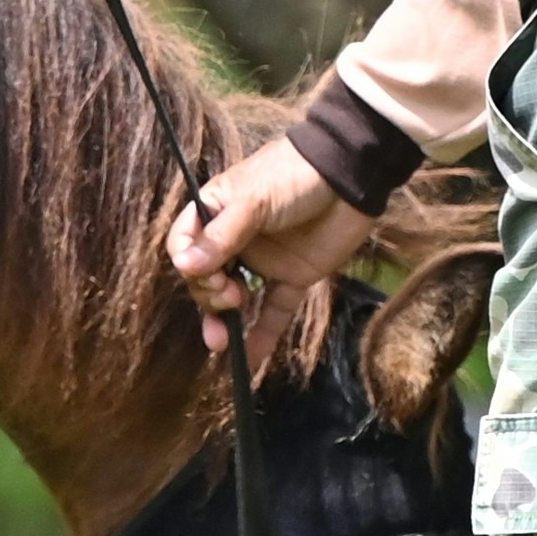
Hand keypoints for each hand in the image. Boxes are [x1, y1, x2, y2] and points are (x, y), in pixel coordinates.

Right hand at [165, 135, 375, 321]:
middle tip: (230, 296)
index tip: (202, 275)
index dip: (187, 263)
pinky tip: (250, 360)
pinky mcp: (294, 276)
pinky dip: (263, 335)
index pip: (185, 244)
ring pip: (234, 298)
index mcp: (216, 212)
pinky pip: (274, 309)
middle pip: (206, 277)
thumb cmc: (292, 176)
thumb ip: (222, 236)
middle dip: (209, 293)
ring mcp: (264, 260)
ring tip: (223, 341)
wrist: (351, 175)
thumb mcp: (253, 200)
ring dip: (223, 320)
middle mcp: (235, 239)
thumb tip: (186, 268)